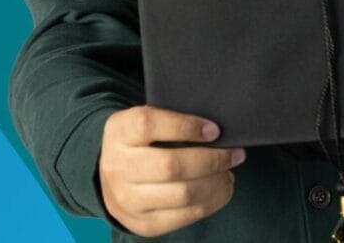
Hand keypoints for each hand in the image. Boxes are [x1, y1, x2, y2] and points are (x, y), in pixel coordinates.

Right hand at [98, 106, 244, 236]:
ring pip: (183, 193)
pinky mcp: (145, 223)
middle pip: (171, 165)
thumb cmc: (138, 144)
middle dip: (212, 160)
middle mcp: (118, 167)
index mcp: (118, 132)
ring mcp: (129, 199)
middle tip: (234, 153)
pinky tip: (221, 188)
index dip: (185, 126)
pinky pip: (186, 215)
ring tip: (228, 172)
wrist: (109, 181)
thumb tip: (216, 131)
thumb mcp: (143, 124)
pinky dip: (213, 201)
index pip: (148, 124)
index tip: (214, 130)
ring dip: (216, 183)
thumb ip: (170, 121)